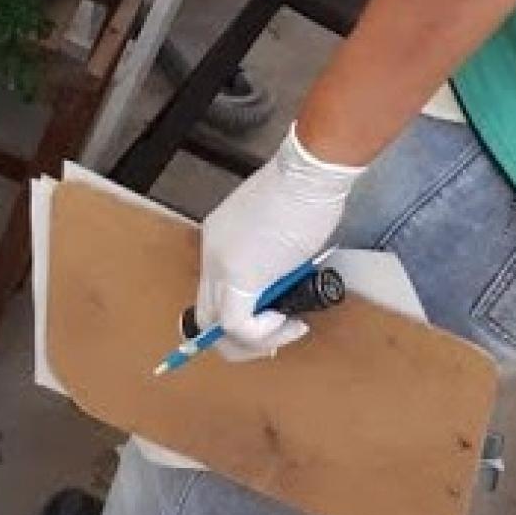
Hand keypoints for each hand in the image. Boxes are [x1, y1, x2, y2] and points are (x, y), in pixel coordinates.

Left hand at [197, 126, 362, 359]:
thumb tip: (283, 292)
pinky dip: (261, 335)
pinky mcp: (240, 276)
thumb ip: (273, 262)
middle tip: (278, 335)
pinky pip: (236, 324)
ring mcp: (221, 264)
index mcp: (218, 239)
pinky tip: (285, 322)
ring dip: (254, 341)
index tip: (274, 321)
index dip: (242, 318)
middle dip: (242, 340)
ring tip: (287, 328)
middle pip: (206, 317)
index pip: (213, 292)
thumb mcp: (280, 232)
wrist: (310, 173)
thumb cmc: (307, 191)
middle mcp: (212, 253)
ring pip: (214, 327)